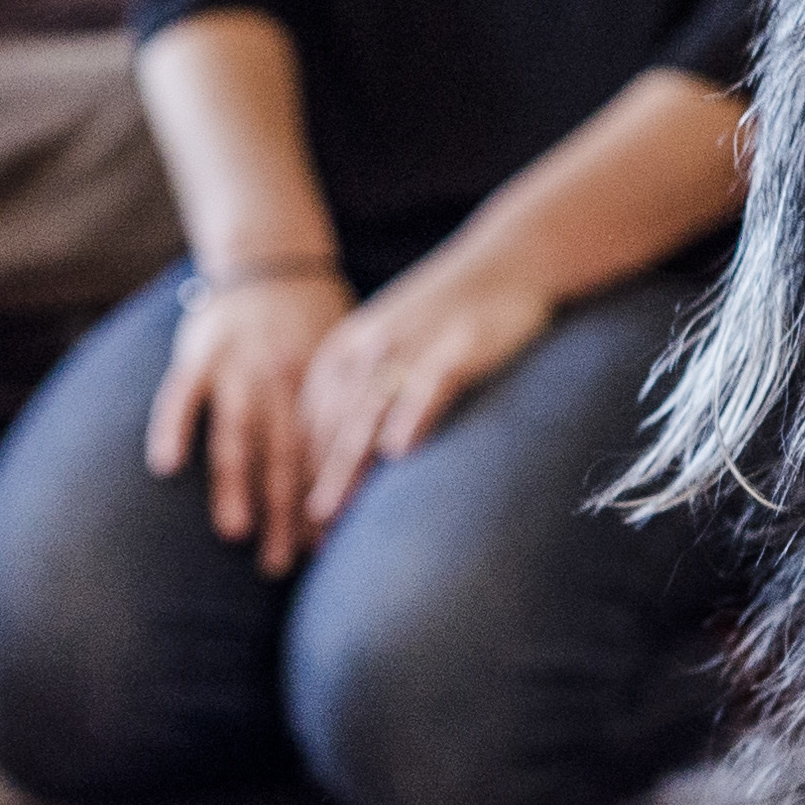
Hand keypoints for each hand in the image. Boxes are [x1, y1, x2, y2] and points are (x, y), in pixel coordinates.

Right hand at [144, 268, 351, 573]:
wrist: (273, 261)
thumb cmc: (314, 326)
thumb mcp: (346, 363)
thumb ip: (345, 416)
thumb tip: (364, 483)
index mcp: (320, 389)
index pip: (322, 458)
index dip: (322, 505)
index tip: (324, 553)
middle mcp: (282, 382)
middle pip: (283, 458)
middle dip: (283, 515)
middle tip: (281, 564)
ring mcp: (238, 368)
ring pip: (237, 433)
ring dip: (235, 484)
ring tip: (235, 532)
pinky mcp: (198, 354)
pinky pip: (181, 394)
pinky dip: (172, 426)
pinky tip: (166, 465)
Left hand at [297, 252, 556, 529]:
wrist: (510, 261)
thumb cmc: (447, 318)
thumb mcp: (389, 351)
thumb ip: (362, 400)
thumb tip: (343, 467)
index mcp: (342, 355)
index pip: (308, 426)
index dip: (297, 479)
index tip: (294, 530)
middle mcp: (366, 352)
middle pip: (330, 430)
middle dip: (313, 486)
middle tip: (303, 543)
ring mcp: (410, 348)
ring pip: (368, 414)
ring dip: (346, 465)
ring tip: (331, 511)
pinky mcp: (456, 347)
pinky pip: (428, 385)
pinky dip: (411, 416)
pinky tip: (398, 451)